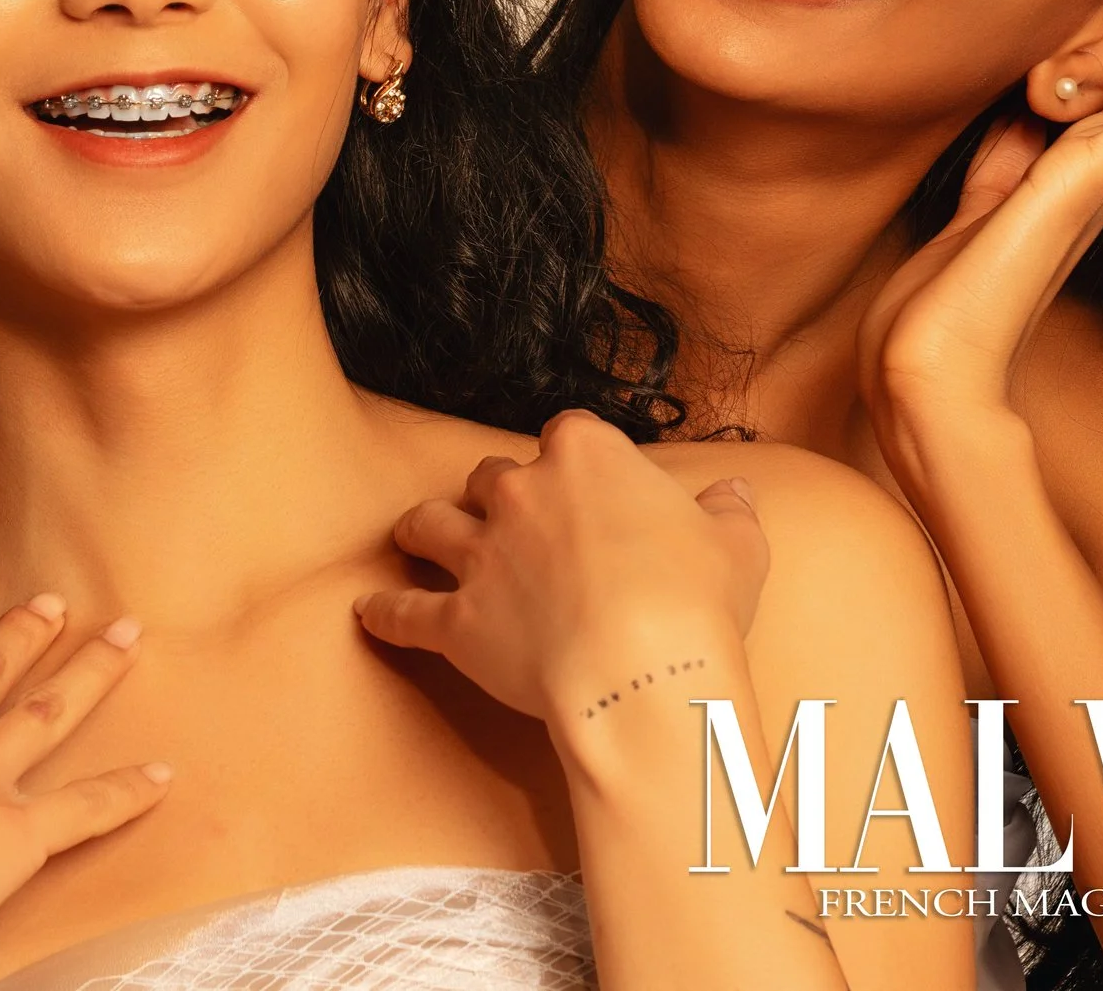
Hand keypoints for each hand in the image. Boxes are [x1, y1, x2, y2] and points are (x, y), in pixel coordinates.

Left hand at [352, 411, 766, 727]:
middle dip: (497, 492)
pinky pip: (404, 611)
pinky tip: (367, 612)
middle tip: (504, 514)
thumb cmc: (694, 602)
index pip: (567, 434)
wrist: (638, 669)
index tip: (580, 476)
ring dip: (422, 528)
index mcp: (586, 459)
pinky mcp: (454, 619)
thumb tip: (735, 492)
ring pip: (431, 523)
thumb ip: (728, 514)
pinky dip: (384, 611)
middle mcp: (521, 493)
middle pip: (493, 475)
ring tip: (413, 534)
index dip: (572, 456)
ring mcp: (480, 554)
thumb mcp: (735, 547)